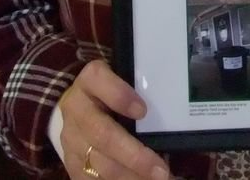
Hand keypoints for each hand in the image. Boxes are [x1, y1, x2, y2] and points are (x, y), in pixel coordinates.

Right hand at [58, 60, 169, 179]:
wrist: (81, 108)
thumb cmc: (113, 93)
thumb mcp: (124, 83)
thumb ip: (143, 92)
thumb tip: (179, 113)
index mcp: (90, 80)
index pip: (98, 80)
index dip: (119, 96)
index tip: (143, 111)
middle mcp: (76, 108)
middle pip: (102, 133)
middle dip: (133, 156)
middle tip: (161, 171)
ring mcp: (70, 138)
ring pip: (98, 163)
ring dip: (130, 176)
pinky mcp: (71, 162)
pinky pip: (91, 179)